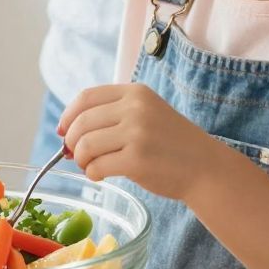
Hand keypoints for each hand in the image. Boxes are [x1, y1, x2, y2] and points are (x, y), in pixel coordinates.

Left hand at [59, 84, 210, 201]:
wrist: (205, 168)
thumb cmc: (171, 144)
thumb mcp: (147, 114)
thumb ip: (113, 116)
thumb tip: (67, 134)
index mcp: (135, 93)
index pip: (86, 97)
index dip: (68, 115)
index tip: (63, 131)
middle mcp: (135, 108)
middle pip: (81, 122)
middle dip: (72, 142)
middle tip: (76, 156)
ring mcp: (137, 133)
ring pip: (85, 145)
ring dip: (81, 159)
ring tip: (91, 166)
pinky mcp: (137, 160)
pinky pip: (97, 166)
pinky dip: (92, 173)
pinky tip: (101, 175)